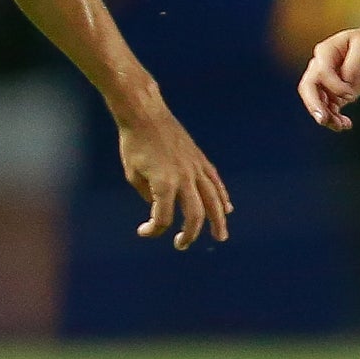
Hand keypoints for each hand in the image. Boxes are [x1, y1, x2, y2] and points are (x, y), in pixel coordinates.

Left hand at [117, 103, 231, 249]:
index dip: (153, 229)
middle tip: (181, 244)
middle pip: (194, 214)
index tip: (143, 230)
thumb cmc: (134, 144)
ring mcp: (195, 168)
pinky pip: (216, 182)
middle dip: (190, 234)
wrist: (145, 114)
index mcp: (163, 183)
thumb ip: (148, 195)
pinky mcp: (200, 159)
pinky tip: (227, 209)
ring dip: (218, 221)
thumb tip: (161, 206)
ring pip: (213, 200)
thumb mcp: (133, 174)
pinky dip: (222, 197)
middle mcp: (183, 178)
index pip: (162, 218)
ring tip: (221, 236)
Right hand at [298, 26, 359, 131]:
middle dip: (314, 105)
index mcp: (325, 52)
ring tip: (341, 126)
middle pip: (308, 88)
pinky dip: (335, 119)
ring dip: (327, 116)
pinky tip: (346, 124)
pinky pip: (329, 109)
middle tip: (323, 119)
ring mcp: (327, 82)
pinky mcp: (335, 94)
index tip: (351, 93)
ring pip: (317, 102)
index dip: (334, 86)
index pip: (321, 72)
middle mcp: (321, 67)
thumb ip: (354, 63)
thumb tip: (347, 80)